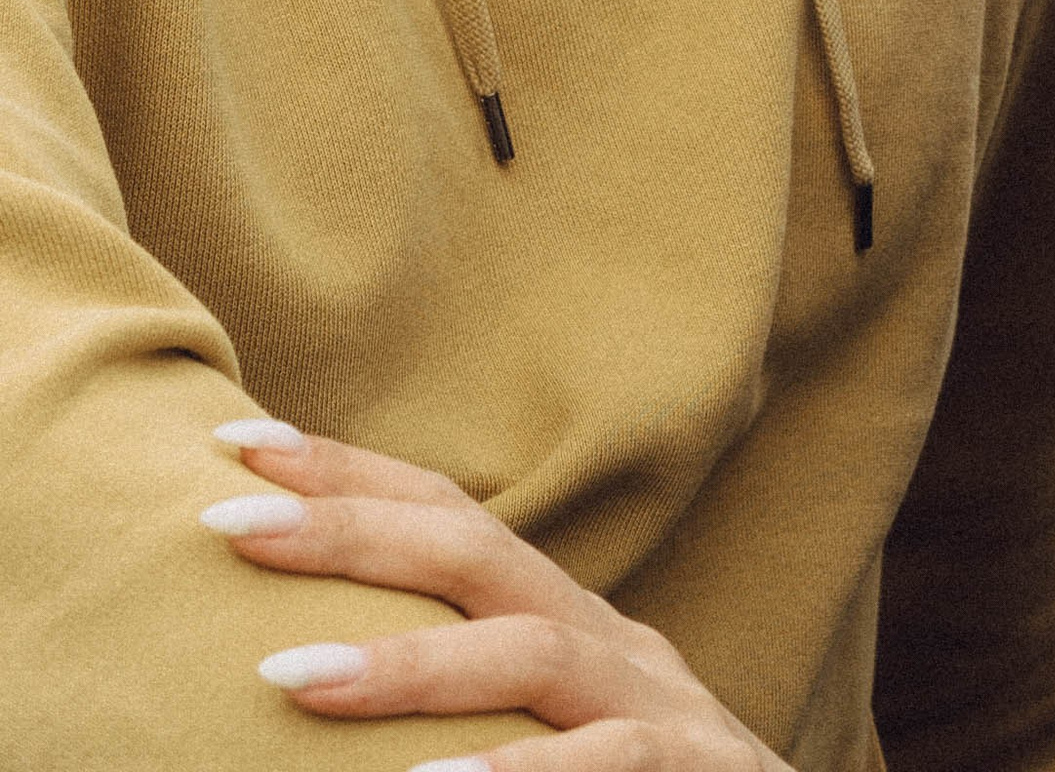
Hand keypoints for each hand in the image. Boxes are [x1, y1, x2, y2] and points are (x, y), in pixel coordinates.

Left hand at [200, 421, 787, 767]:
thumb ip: (462, 698)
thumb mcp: (546, 734)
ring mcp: (658, 703)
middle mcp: (609, 642)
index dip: (348, 474)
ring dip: (409, 666)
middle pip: (479, 551)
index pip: (450, 519)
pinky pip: (608, 763)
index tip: (233, 445)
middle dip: (350, 528)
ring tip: (288, 681)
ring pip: (534, 652)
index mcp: (564, 624)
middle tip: (228, 523)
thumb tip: (296, 680)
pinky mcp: (696, 771)